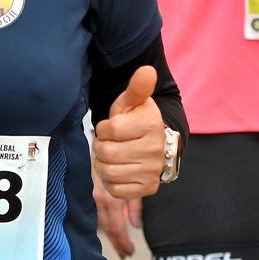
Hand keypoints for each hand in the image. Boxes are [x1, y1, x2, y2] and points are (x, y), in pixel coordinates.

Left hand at [92, 66, 165, 200]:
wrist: (158, 145)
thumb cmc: (138, 121)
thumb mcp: (134, 102)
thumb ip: (137, 88)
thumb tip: (147, 70)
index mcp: (150, 126)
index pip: (110, 130)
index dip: (104, 128)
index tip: (111, 128)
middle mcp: (154, 151)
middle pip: (106, 153)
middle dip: (100, 147)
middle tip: (108, 143)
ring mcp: (151, 172)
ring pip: (108, 172)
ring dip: (103, 164)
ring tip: (111, 156)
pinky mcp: (147, 189)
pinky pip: (116, 189)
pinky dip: (110, 181)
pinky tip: (117, 170)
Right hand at [92, 164, 140, 257]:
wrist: (102, 143)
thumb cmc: (123, 159)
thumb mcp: (133, 182)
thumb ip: (135, 205)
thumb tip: (136, 224)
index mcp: (110, 199)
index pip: (116, 228)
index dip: (122, 242)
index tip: (129, 252)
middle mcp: (97, 199)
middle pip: (106, 228)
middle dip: (116, 242)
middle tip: (125, 253)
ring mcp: (90, 194)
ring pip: (99, 220)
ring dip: (110, 233)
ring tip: (118, 245)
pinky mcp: (86, 190)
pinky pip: (94, 210)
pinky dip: (102, 221)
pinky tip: (107, 227)